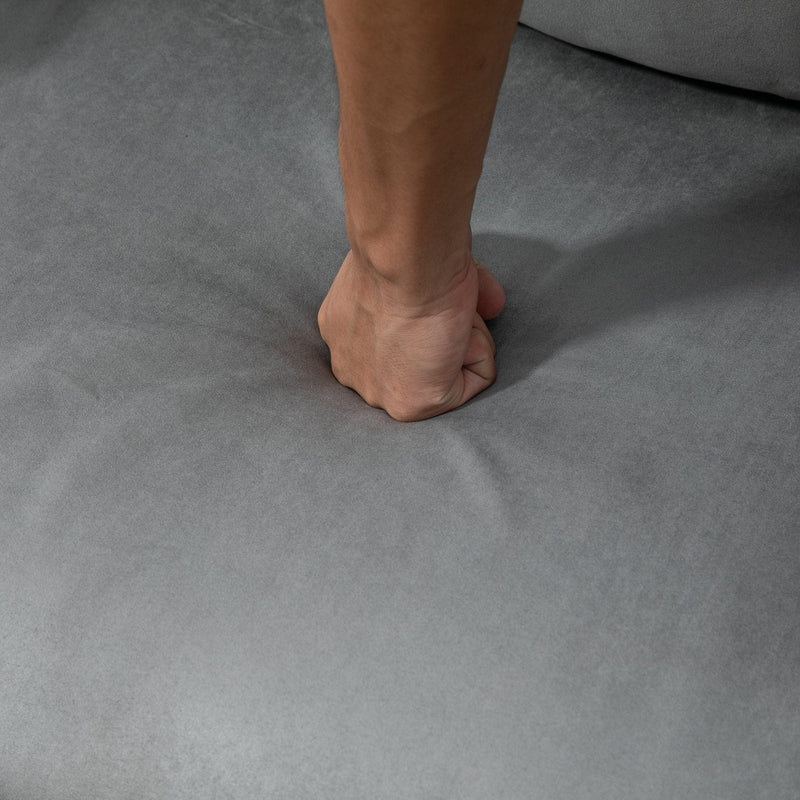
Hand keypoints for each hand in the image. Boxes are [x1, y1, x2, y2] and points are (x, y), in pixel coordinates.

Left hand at [317, 249, 504, 420]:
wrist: (406, 255)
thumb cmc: (404, 246)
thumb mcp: (412, 268)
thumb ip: (437, 293)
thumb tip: (488, 304)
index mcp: (342, 331)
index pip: (394, 337)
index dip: (429, 313)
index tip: (440, 287)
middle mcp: (351, 367)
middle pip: (419, 357)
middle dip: (449, 328)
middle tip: (447, 296)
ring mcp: (379, 392)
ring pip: (446, 370)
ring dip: (466, 332)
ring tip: (448, 306)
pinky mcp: (412, 405)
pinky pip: (472, 380)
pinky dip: (481, 348)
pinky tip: (456, 326)